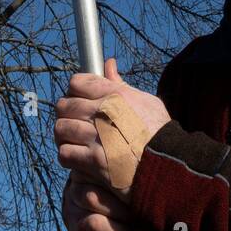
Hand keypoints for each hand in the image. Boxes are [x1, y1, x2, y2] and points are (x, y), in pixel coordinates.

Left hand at [54, 58, 171, 197]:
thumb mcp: (146, 101)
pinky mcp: (94, 161)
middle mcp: (103, 112)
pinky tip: (77, 156)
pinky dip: (68, 155)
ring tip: (73, 140)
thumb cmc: (159, 133)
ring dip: (65, 135)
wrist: (169, 166)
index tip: (79, 100)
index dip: (75, 91)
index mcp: (115, 95)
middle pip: (64, 105)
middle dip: (67, 113)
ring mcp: (97, 137)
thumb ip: (120, 84)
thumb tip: (108, 63)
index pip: (76, 82)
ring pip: (61, 128)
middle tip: (74, 122)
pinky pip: (65, 153)